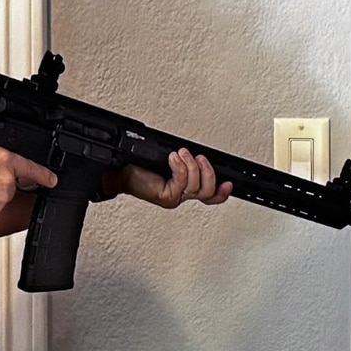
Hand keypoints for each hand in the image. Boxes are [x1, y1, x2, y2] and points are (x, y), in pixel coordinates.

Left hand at [111, 148, 232, 208]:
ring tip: (182, 154)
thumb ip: (184, 162)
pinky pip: (181, 183)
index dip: (222, 192)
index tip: (229, 183)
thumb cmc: (139, 167)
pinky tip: (173, 159)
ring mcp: (174, 197)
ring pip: (196, 187)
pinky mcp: (166, 197)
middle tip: (200, 158)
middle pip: (208, 192)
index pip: (210, 196)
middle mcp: (181, 195)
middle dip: (208, 173)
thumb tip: (196, 153)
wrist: (120, 173)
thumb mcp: (167, 161)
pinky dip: (180, 167)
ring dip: (192, 166)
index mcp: (185, 188)